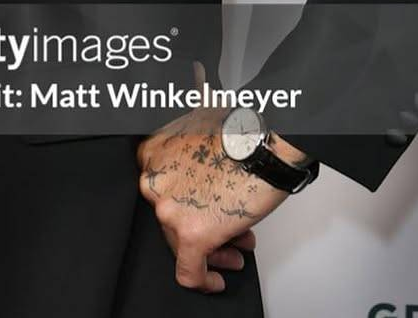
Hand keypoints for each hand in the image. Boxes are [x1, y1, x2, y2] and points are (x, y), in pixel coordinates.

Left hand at [135, 61, 292, 294]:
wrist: (264, 145)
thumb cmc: (240, 137)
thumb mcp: (199, 138)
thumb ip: (187, 164)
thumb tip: (199, 189)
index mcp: (153, 154)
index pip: (163, 193)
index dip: (187, 206)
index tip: (203, 214)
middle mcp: (154, 180)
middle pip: (171, 218)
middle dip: (203, 229)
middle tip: (226, 239)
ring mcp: (168, 208)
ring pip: (180, 244)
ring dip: (210, 250)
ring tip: (233, 252)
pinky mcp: (190, 234)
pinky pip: (189, 271)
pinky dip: (203, 280)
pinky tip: (215, 280)